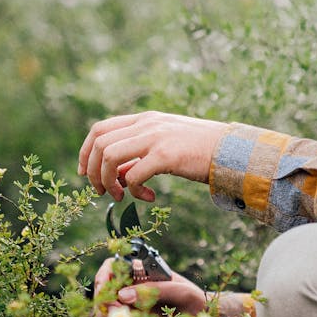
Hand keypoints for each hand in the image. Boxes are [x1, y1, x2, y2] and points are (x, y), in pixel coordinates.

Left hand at [78, 110, 228, 200]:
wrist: (231, 150)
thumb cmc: (200, 151)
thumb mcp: (165, 144)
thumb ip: (140, 154)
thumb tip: (117, 175)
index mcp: (145, 119)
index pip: (100, 129)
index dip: (85, 152)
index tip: (84, 173)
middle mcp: (146, 124)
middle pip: (99, 143)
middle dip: (93, 172)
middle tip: (102, 191)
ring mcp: (155, 138)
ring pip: (109, 156)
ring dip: (108, 181)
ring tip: (120, 196)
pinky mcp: (166, 155)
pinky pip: (134, 176)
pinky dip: (135, 191)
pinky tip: (150, 198)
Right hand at [94, 255, 207, 316]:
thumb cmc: (193, 299)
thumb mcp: (179, 291)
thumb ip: (153, 290)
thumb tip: (123, 295)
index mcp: (140, 274)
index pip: (112, 267)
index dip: (104, 276)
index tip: (106, 289)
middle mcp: (130, 290)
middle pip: (102, 292)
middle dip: (103, 303)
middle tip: (119, 313)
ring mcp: (129, 309)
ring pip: (103, 313)